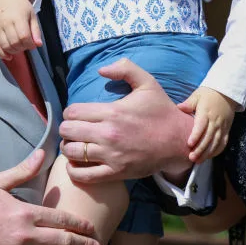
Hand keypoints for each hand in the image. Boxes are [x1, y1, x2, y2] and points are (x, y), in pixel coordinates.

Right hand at [0, 0, 41, 58]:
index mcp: (17, 17)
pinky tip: (8, 56)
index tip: (32, 44)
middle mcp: (5, 22)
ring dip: (14, 51)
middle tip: (25, 44)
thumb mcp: (32, 15)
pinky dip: (1, 54)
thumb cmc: (21, 6)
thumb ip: (35, 31)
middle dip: (22, 48)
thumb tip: (38, 44)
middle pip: (14, 43)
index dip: (30, 44)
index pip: (24, 37)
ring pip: (5, 46)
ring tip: (18, 47)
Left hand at [57, 58, 193, 183]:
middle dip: (66, 129)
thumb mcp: (147, 83)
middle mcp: (108, 134)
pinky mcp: (115, 173)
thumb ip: (125, 69)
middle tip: (73, 130)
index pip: (72, 112)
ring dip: (68, 148)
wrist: (179, 141)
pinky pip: (83, 175)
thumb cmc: (161, 111)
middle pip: (67, 131)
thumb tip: (101, 69)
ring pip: (71, 152)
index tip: (75, 115)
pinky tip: (77, 163)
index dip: (69, 113)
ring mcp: (111, 155)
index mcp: (112, 112)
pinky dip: (74, 170)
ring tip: (75, 145)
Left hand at [179, 86, 237, 162]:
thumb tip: (179, 107)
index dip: (196, 135)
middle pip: (208, 137)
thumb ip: (189, 103)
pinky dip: (217, 151)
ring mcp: (222, 127)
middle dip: (200, 149)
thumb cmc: (208, 94)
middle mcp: (215, 121)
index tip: (189, 144)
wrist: (226, 93)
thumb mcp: (197, 95)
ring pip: (216, 142)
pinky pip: (223, 143)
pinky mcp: (226, 130)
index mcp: (206, 112)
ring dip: (208, 153)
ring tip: (198, 161)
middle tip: (191, 157)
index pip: (201, 126)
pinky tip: (209, 156)